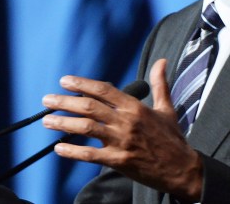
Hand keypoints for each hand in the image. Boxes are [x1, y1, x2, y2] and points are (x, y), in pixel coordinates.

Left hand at [41, 59, 202, 200]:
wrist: (183, 169)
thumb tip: (161, 61)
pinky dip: (73, 151)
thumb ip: (160, 84)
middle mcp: (126, 121)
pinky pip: (91, 155)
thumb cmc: (173, 139)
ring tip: (46, 121)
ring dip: (63, 124)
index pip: (103, 90)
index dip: (82, 84)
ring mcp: (122, 141)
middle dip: (64, 102)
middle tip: (46, 100)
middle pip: (89, 106)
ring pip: (86, 128)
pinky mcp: (119, 161)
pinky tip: (59, 149)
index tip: (64, 81)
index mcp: (135, 106)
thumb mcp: (167, 108)